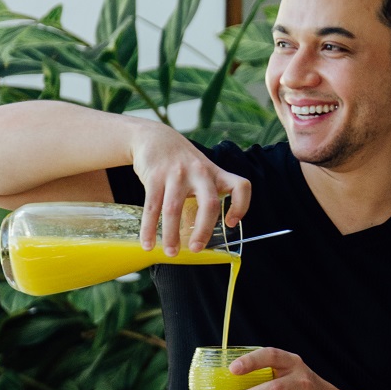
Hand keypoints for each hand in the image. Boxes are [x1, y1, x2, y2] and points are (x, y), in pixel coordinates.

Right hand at [130, 123, 250, 254]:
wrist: (155, 137)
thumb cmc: (182, 162)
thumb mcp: (201, 172)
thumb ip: (205, 196)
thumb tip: (199, 233)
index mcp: (215, 173)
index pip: (240, 186)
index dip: (241, 206)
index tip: (231, 223)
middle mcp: (199, 172)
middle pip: (208, 204)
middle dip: (203, 230)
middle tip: (197, 249)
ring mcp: (176, 174)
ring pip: (174, 209)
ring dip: (172, 235)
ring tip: (171, 252)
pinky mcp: (154, 176)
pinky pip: (152, 207)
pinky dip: (149, 228)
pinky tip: (149, 243)